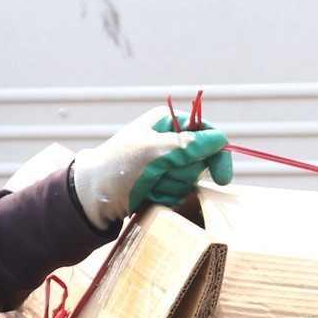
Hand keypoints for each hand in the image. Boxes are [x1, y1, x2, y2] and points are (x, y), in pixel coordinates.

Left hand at [68, 105, 233, 227]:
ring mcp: (167, 163)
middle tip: (161, 175)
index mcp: (168, 122)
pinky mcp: (164, 183)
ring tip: (149, 184)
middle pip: (202, 160)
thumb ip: (189, 145)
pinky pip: (181, 193)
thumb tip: (220, 140)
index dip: (217, 153)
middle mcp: (170, 140)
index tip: (222, 177)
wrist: (94, 195)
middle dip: (183, 172)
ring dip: (172, 186)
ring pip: (191, 179)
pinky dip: (167, 196)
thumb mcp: (154, 151)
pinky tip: (148, 193)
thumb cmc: (119, 166)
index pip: (207, 133)